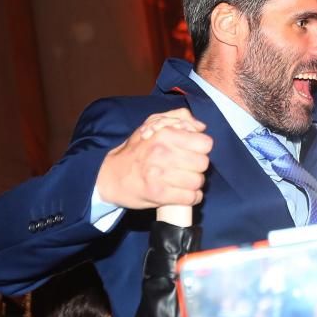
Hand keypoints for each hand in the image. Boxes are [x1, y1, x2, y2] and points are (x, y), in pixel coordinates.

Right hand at [96, 108, 212, 209]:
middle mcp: (163, 153)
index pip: (204, 143)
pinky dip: (191, 197)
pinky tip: (185, 193)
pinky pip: (190, 197)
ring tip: (185, 181)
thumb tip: (201, 126)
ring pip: (198, 181)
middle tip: (189, 168)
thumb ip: (179, 118)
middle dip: (198, 167)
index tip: (194, 151)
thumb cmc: (136, 150)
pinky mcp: (159, 194)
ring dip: (195, 183)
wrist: (111, 176)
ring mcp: (160, 174)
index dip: (201, 148)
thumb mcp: (153, 124)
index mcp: (165, 134)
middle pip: (203, 163)